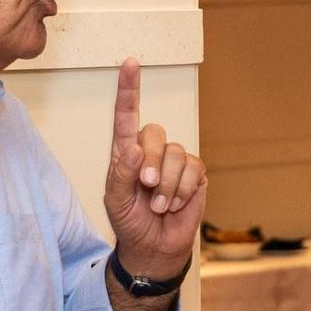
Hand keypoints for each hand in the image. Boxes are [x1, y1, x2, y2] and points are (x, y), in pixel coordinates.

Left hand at [104, 57, 206, 279]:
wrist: (154, 247)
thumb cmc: (130, 222)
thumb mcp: (115, 200)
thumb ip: (120, 173)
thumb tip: (134, 148)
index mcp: (126, 152)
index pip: (127, 115)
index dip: (129, 89)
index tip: (131, 63)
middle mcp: (152, 151)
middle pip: (155, 133)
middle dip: (152, 163)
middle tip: (147, 188)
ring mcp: (175, 162)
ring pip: (177, 154)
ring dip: (168, 185)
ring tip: (160, 205)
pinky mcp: (195, 175)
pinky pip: (193, 170)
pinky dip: (183, 191)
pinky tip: (175, 204)